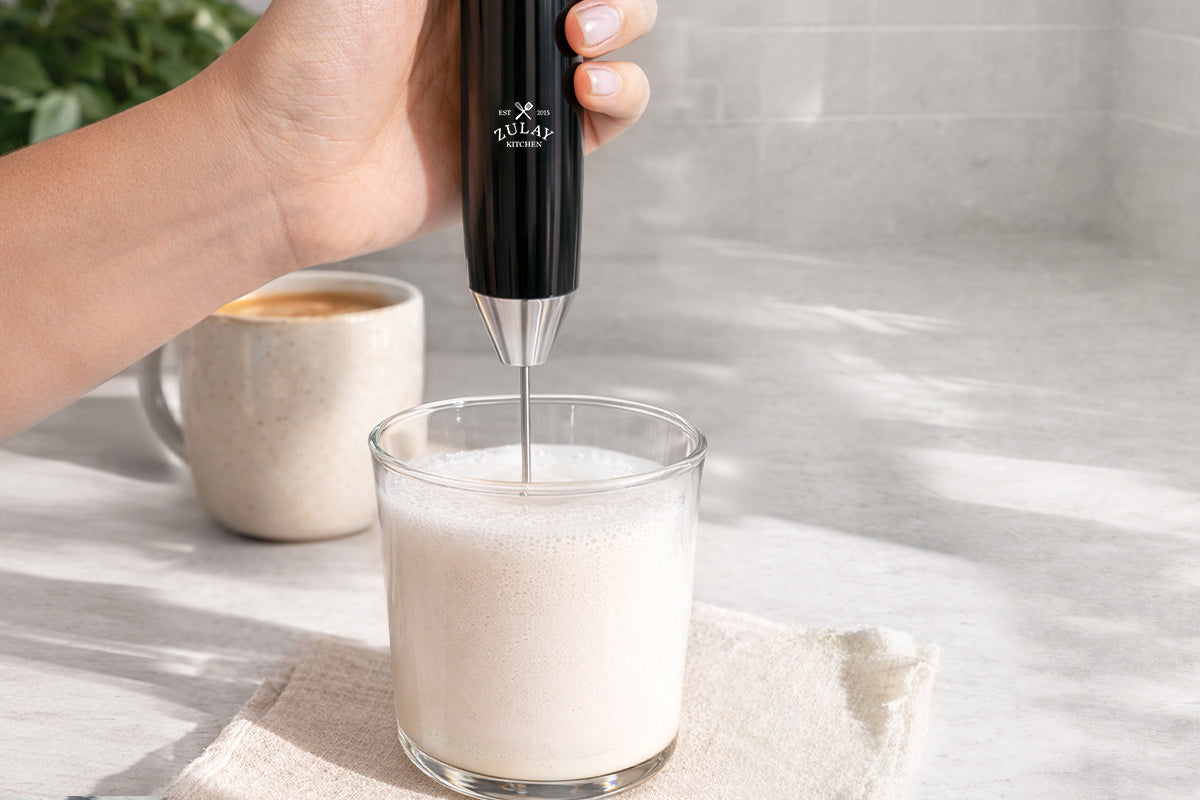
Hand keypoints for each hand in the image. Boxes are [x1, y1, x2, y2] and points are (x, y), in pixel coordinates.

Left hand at [208, 0, 656, 268]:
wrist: (289, 167)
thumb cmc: (310, 54)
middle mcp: (496, 24)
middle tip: (576, 16)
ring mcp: (515, 83)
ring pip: (611, 45)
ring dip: (624, 34)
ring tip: (584, 50)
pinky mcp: (525, 146)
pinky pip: (602, 120)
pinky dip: (620, 98)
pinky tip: (587, 93)